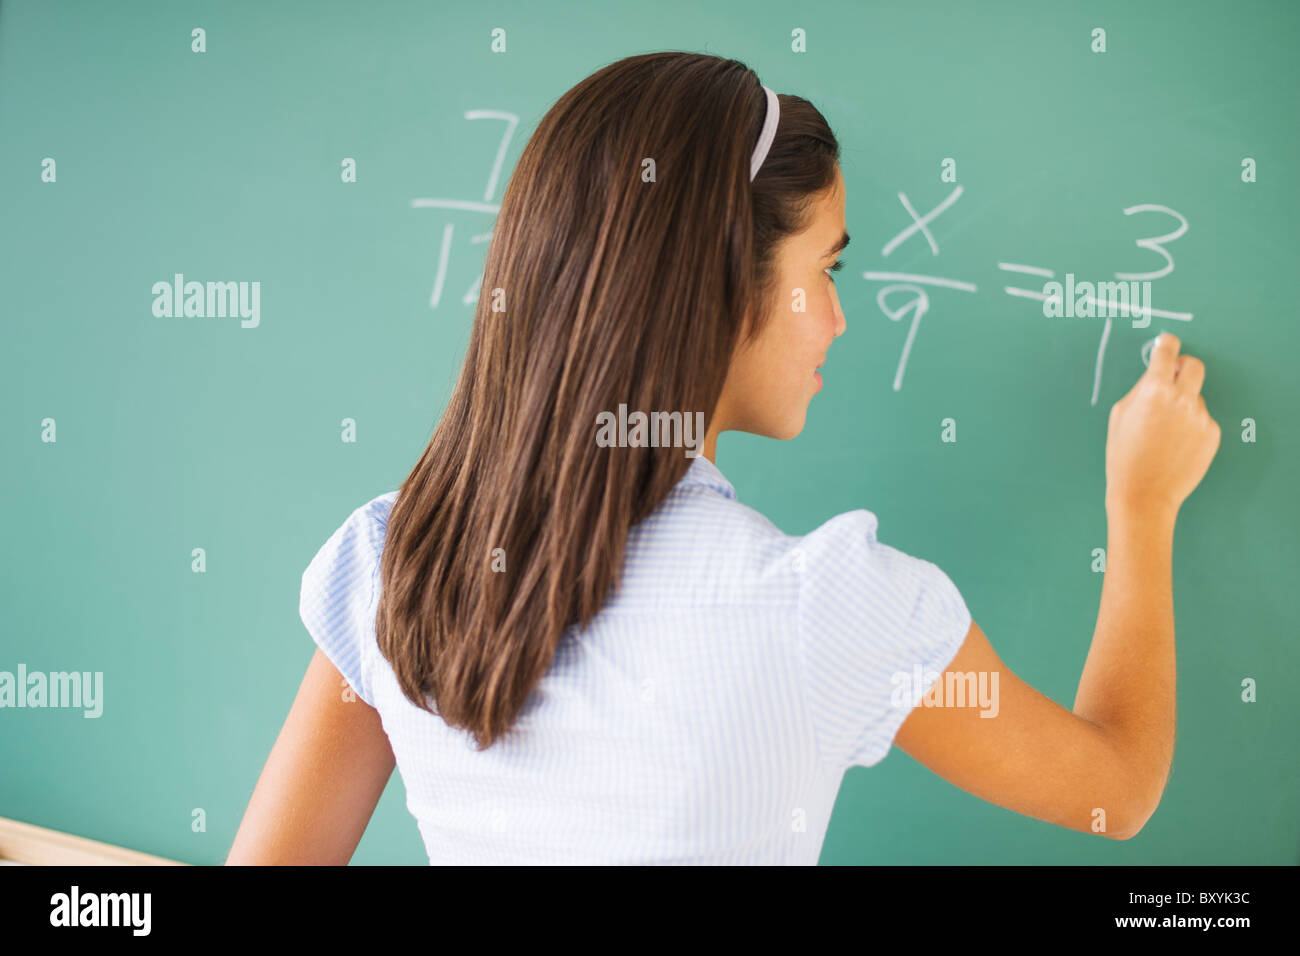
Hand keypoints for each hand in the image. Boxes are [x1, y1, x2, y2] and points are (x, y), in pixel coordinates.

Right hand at [1105, 333, 1220, 519]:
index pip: (1167, 352)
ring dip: (1183, 404)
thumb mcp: (1119, 415)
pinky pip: (1202, 420)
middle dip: (1183, 366)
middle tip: (1173, 378)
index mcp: (1155, 390)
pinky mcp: (1212, 434)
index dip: (1166, 344)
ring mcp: (1201, 417)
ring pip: (1195, 397)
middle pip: (1194, 365)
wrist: (1144, 493)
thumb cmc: (1124, 455)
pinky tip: (1175, 444)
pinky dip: (1191, 426)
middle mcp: (1183, 399)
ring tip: (1165, 432)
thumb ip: (1141, 390)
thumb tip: (1155, 376)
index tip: (1167, 343)